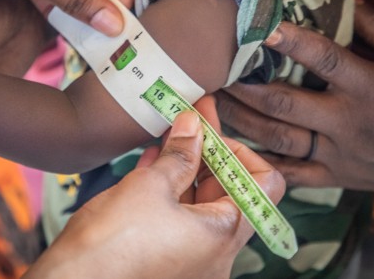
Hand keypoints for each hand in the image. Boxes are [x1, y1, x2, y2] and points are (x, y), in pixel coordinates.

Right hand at [23, 108, 284, 278]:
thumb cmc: (110, 244)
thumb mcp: (150, 187)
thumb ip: (180, 154)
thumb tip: (194, 125)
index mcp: (224, 236)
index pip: (263, 184)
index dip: (238, 151)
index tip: (209, 132)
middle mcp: (216, 253)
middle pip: (229, 190)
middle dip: (209, 150)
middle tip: (191, 117)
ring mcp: (192, 258)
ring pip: (201, 202)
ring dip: (187, 165)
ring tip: (170, 133)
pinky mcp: (166, 257)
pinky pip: (180, 217)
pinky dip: (172, 188)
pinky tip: (153, 161)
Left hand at [216, 0, 373, 193]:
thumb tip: (350, 2)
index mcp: (371, 87)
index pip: (322, 58)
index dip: (287, 40)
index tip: (257, 25)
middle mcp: (348, 122)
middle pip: (282, 102)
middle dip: (242, 87)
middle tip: (210, 71)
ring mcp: (341, 155)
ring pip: (278, 138)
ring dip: (241, 121)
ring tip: (213, 105)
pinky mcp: (341, 178)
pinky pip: (294, 174)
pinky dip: (263, 164)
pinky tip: (236, 150)